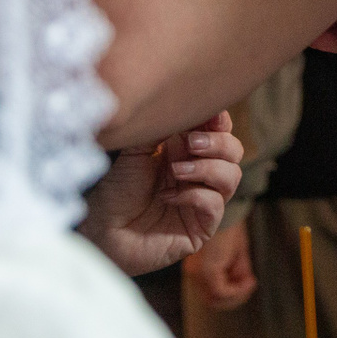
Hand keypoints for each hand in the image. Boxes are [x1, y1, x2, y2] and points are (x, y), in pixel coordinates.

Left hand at [78, 112, 242, 276]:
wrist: (102, 232)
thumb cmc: (116, 193)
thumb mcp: (135, 152)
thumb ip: (160, 129)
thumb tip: (178, 105)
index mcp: (187, 153)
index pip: (219, 132)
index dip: (219, 121)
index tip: (208, 113)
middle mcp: (200, 175)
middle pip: (234, 151)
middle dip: (218, 143)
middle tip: (191, 143)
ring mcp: (203, 201)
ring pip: (232, 176)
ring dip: (208, 168)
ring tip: (177, 171)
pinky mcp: (202, 227)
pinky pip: (215, 205)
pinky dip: (195, 196)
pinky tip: (168, 197)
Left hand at [184, 216, 256, 309]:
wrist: (226, 211)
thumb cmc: (230, 227)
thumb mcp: (237, 252)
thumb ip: (237, 270)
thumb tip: (246, 284)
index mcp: (199, 268)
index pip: (211, 294)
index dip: (232, 295)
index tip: (247, 284)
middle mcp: (195, 273)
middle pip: (213, 300)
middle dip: (235, 296)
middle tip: (249, 285)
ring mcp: (199, 273)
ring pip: (216, 299)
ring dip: (236, 294)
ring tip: (248, 282)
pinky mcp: (207, 271)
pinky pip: (222, 291)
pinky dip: (237, 289)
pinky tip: (248, 281)